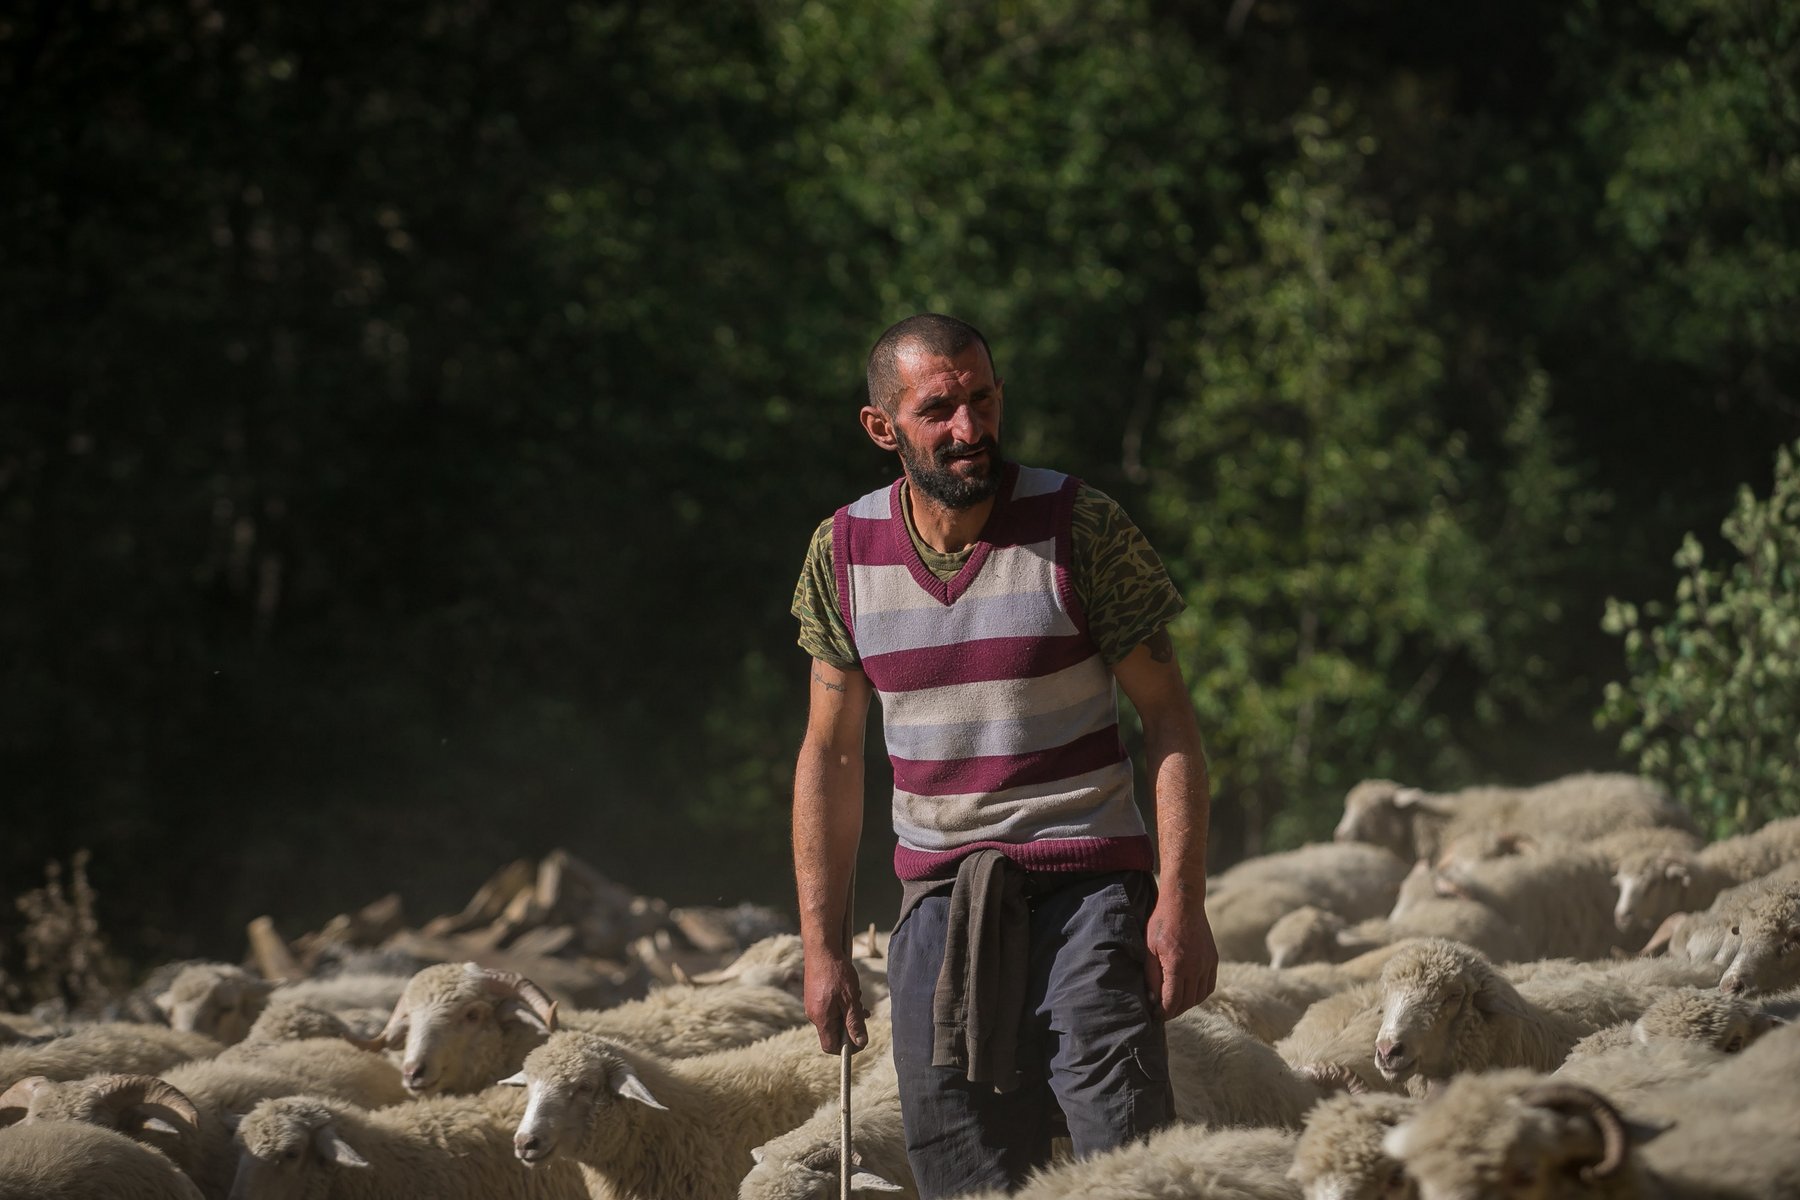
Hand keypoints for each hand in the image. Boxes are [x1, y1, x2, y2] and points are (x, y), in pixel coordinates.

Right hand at [802, 947, 868, 1053]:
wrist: (821, 949)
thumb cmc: (836, 972)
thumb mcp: (851, 999)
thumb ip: (855, 1022)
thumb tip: (861, 1042)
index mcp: (821, 1019)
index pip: (830, 1047)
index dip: (847, 1048)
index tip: (861, 1039)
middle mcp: (813, 1015)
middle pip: (833, 1033)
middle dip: (851, 1027)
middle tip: (864, 1013)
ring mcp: (812, 1005)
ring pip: (833, 1019)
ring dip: (848, 1014)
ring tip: (858, 999)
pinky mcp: (814, 997)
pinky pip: (829, 1009)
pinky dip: (842, 1005)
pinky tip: (850, 992)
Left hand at [1144, 893, 1217, 1020]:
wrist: (1184, 903)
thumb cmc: (1162, 923)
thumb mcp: (1149, 948)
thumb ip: (1152, 975)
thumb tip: (1153, 998)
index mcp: (1177, 965)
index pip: (1172, 1001)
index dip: (1163, 1013)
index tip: (1155, 1016)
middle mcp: (1196, 967)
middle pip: (1187, 1002)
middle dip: (1174, 1011)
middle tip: (1162, 1012)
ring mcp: (1207, 964)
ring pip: (1199, 996)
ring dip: (1187, 1004)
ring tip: (1174, 1003)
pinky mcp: (1213, 959)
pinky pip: (1209, 985)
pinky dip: (1199, 994)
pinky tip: (1189, 992)